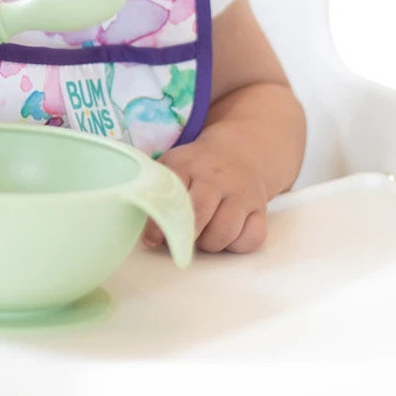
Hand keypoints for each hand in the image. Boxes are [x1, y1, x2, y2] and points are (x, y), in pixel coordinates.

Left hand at [145, 136, 268, 253]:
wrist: (241, 150)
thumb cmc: (197, 166)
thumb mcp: (173, 166)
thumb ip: (154, 190)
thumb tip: (135, 226)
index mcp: (187, 164)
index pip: (172, 194)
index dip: (159, 222)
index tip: (152, 240)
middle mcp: (216, 177)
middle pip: (200, 215)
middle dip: (186, 236)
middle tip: (179, 239)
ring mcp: (241, 193)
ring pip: (225, 232)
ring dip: (210, 243)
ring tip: (203, 235)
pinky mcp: (260, 208)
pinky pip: (252, 238)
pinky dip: (237, 245)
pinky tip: (228, 235)